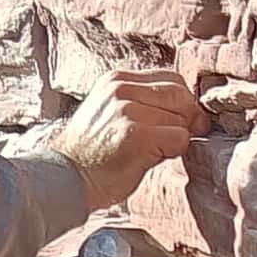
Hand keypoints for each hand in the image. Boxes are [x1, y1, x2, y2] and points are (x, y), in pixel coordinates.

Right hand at [49, 68, 205, 209]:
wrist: (66, 178)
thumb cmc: (92, 154)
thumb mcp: (112, 112)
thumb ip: (143, 102)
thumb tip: (191, 108)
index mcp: (116, 79)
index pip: (172, 79)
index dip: (183, 103)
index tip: (179, 122)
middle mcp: (121, 89)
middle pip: (181, 95)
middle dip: (187, 119)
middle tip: (172, 141)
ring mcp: (129, 110)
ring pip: (183, 119)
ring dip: (176, 139)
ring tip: (150, 150)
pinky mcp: (138, 134)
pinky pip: (180, 138)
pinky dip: (173, 152)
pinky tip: (149, 159)